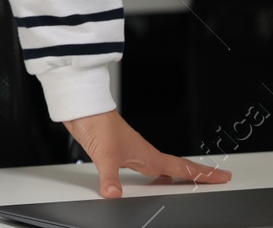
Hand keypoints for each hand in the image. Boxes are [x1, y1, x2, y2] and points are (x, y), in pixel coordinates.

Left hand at [62, 109, 231, 197]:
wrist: (82, 109)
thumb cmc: (97, 124)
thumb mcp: (104, 156)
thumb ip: (110, 178)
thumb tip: (114, 195)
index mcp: (147, 154)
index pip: (181, 167)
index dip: (203, 174)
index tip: (222, 176)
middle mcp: (143, 153)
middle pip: (177, 166)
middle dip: (198, 173)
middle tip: (216, 178)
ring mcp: (133, 151)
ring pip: (162, 165)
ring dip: (177, 173)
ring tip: (189, 180)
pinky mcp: (120, 151)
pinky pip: (145, 165)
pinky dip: (155, 172)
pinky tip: (151, 176)